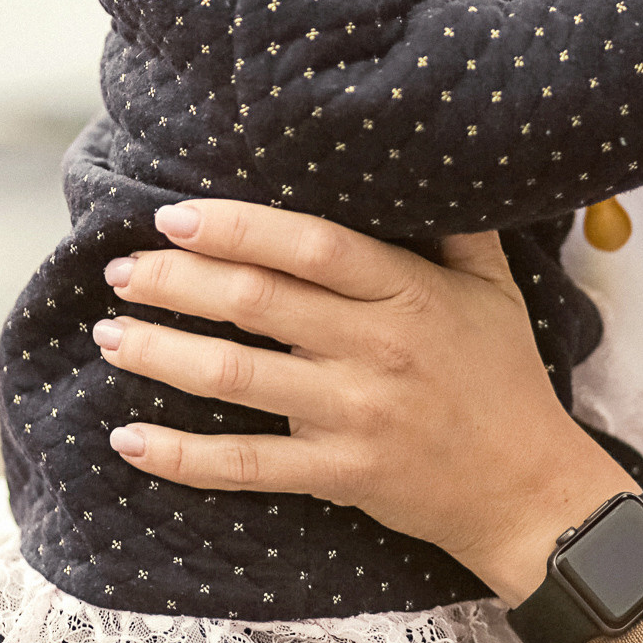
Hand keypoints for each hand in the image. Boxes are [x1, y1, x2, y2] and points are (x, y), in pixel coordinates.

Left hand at [91, 199, 634, 603]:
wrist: (531, 491)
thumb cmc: (505, 378)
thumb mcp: (493, 287)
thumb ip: (455, 224)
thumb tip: (425, 151)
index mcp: (409, 292)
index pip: (311, 245)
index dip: (238, 227)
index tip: (175, 216)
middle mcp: (378, 348)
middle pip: (258, 302)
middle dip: (177, 281)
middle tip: (122, 268)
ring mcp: (356, 415)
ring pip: (238, 378)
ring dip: (163, 353)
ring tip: (112, 333)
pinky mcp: (340, 475)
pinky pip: (247, 465)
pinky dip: (182, 456)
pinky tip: (129, 439)